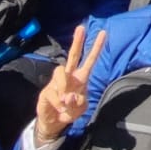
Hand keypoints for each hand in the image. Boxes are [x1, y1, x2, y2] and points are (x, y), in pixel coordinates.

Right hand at [34, 25, 108, 142]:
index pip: (90, 60)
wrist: (54, 122)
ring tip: (65, 101)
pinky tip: (59, 107)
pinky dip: (57, 102)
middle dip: (77, 41)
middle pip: (73, 55)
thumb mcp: (80, 110)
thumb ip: (78, 102)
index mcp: (81, 78)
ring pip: (60, 71)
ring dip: (63, 86)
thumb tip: (69, 96)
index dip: (96, 48)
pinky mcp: (47, 90)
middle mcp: (70, 76)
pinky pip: (53, 91)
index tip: (104, 33)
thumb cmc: (70, 111)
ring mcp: (57, 82)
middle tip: (81, 27)